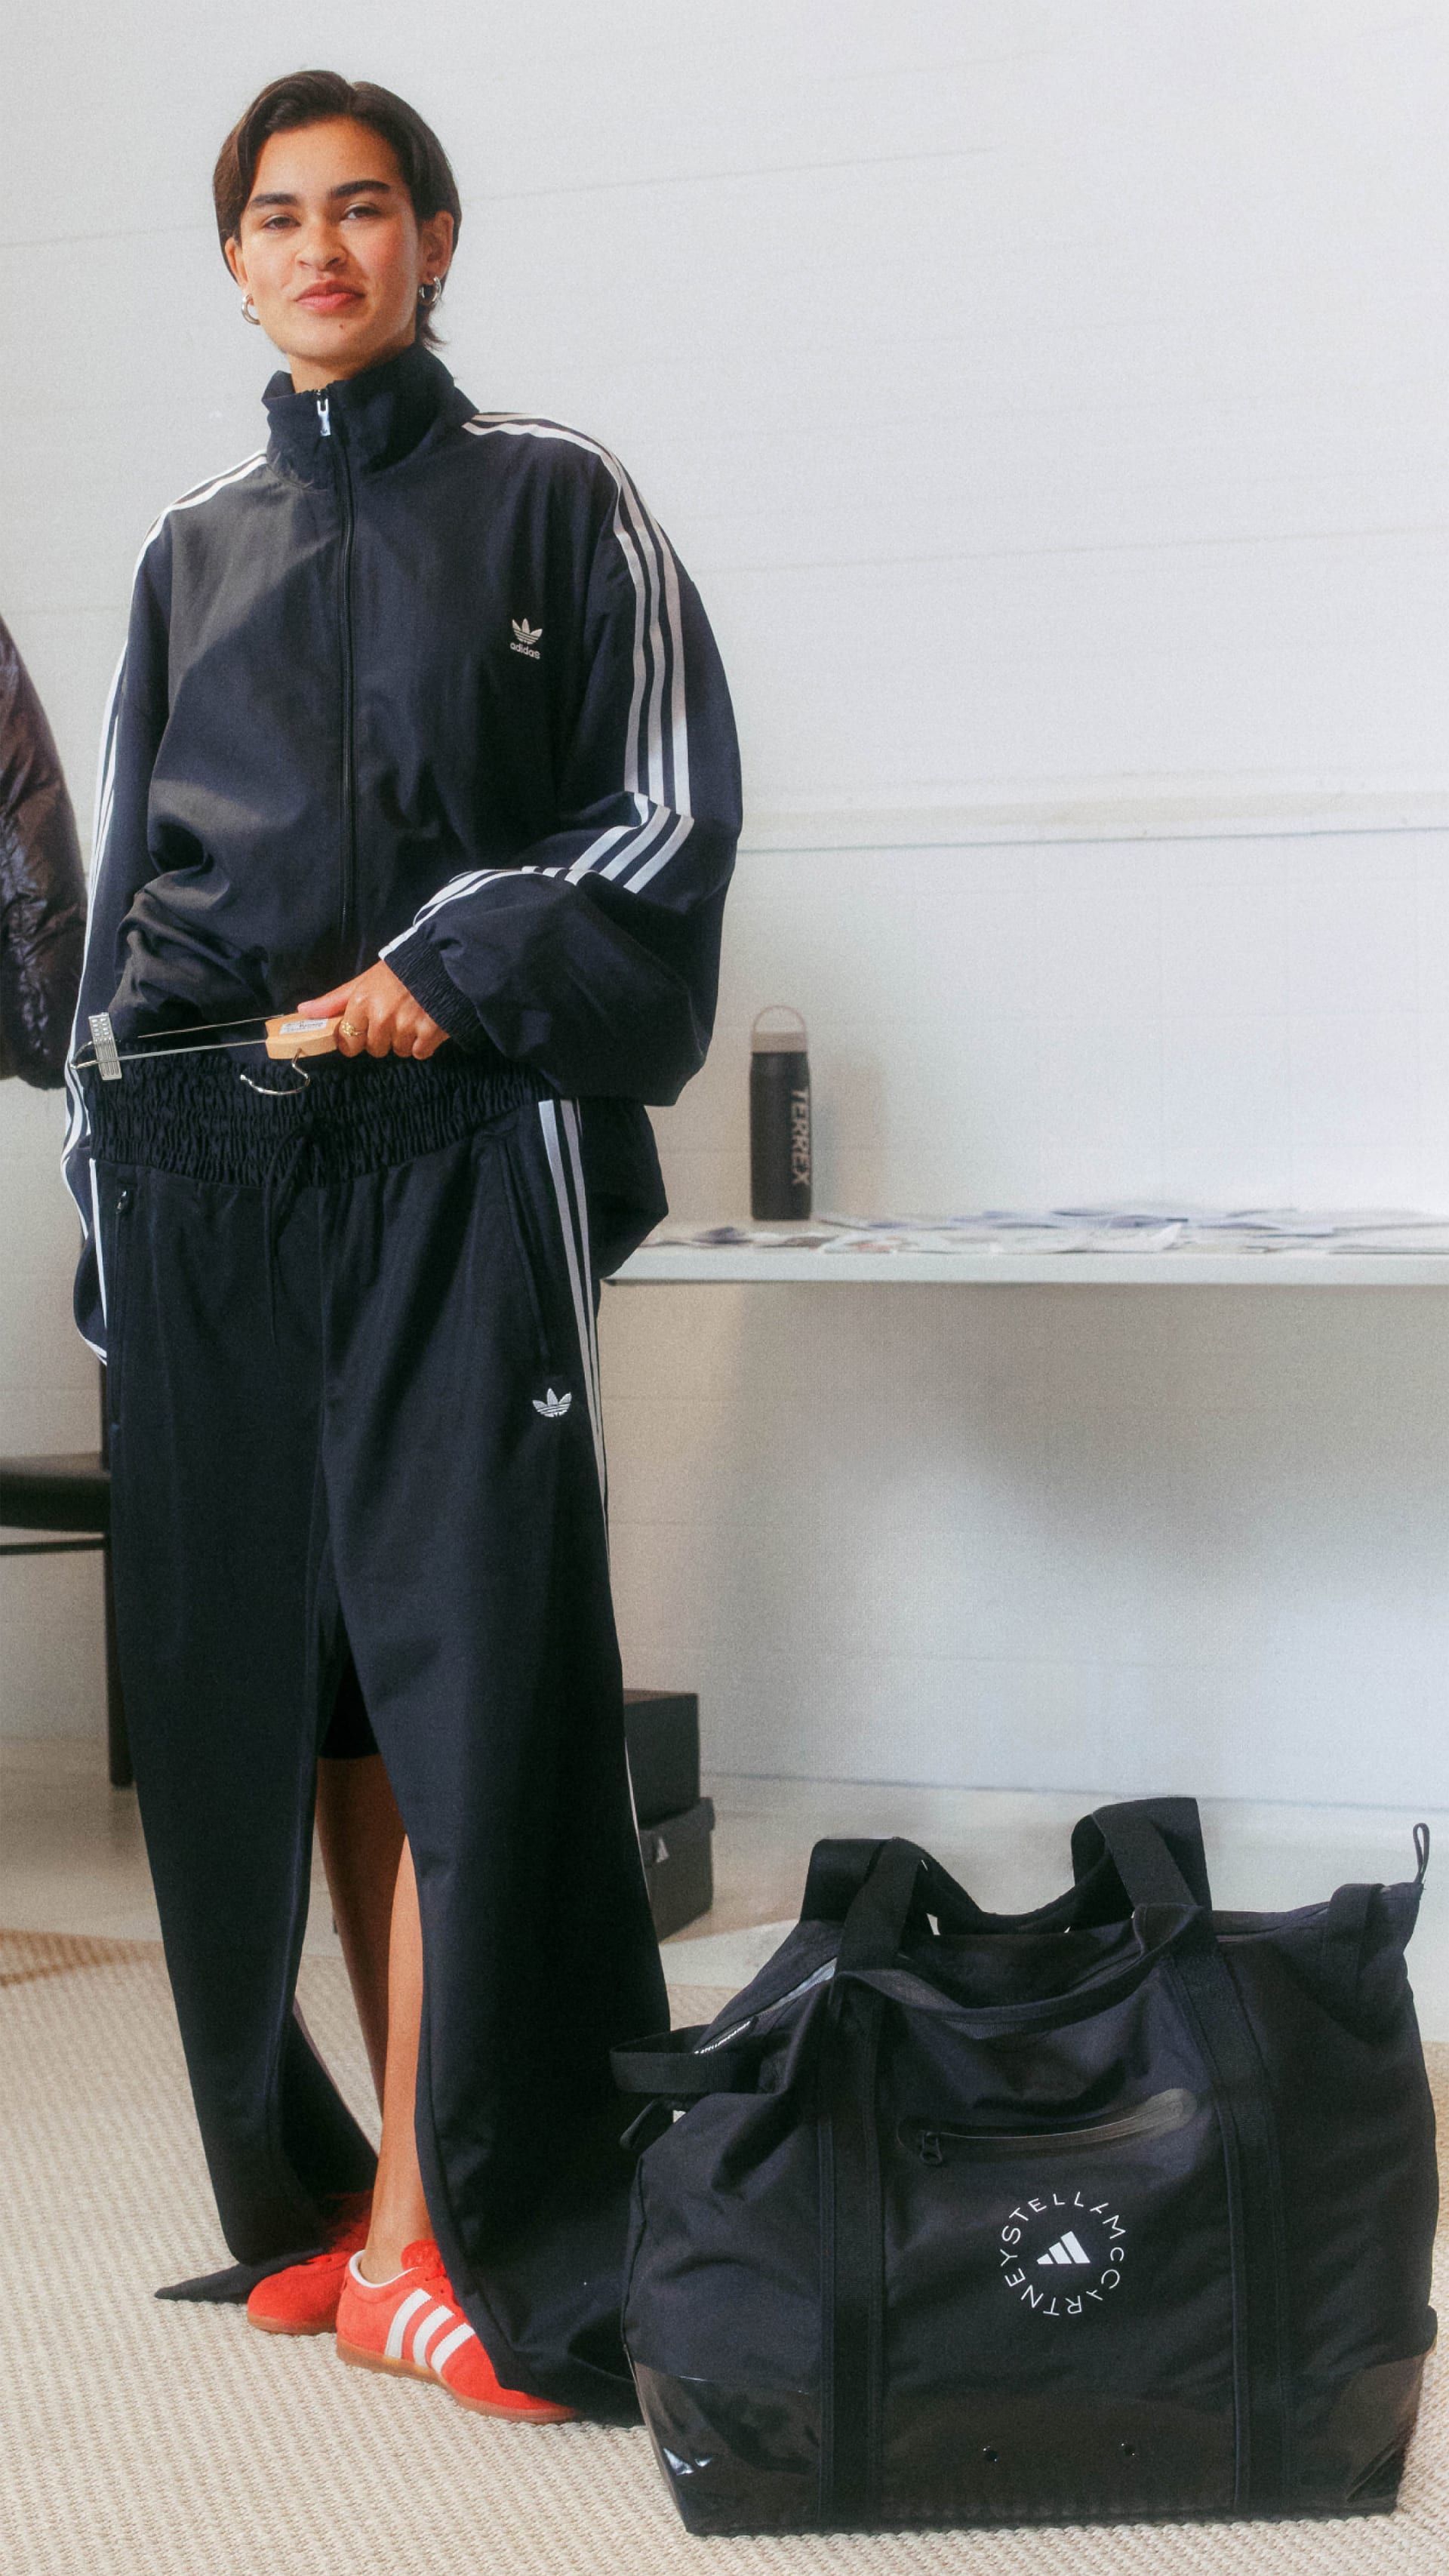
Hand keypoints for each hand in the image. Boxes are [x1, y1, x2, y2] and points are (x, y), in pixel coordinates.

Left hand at [297, 961, 449, 1059]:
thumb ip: (334, 1000)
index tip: (366, 1028)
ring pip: (398, 1051)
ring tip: (413, 1016)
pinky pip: (419, 1053)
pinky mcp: (429, 1034)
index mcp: (361, 1002)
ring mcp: (406, 1027)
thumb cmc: (400, 971)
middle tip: (395, 1016)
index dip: (356, 1037)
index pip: (347, 1040)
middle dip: (383, 1037)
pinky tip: (427, 1023)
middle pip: (374, 1049)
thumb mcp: (364, 981)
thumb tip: (303, 1011)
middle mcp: (381, 1016)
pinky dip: (423, 1043)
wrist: (442, 961)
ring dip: (405, 1040)